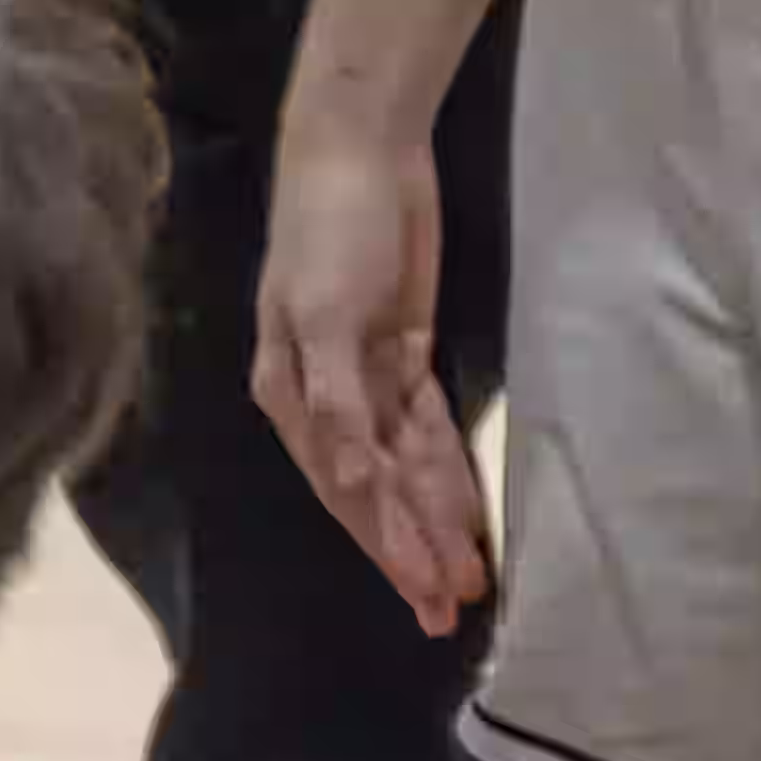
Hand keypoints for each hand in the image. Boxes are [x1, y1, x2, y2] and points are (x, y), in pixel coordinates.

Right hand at [252, 102, 493, 634]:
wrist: (358, 148)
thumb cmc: (327, 227)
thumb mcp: (323, 316)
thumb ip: (337, 405)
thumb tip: (354, 487)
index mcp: (291, 397)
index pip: (348, 490)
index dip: (388, 545)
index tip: (425, 594)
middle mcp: (325, 399)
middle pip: (377, 493)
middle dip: (414, 551)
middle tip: (453, 612)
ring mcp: (365, 377)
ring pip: (406, 469)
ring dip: (436, 521)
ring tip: (469, 581)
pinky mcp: (400, 352)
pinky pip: (426, 428)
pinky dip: (446, 470)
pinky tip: (468, 513)